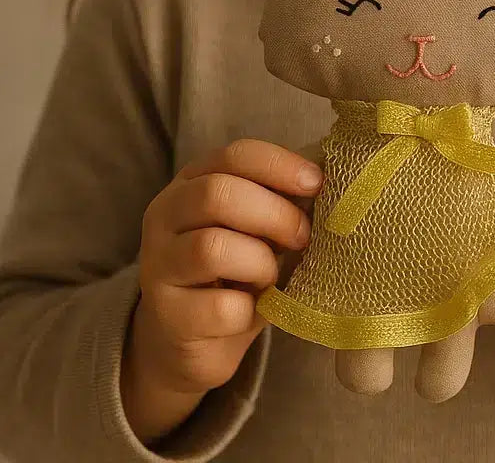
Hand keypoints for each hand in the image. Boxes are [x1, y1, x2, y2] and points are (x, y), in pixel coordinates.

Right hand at [122, 139, 322, 442]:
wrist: (196, 339)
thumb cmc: (240, 268)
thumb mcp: (259, 225)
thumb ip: (283, 199)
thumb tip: (336, 182)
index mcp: (192, 181)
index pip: (234, 155)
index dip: (281, 165)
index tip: (316, 184)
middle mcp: (164, 216)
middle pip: (217, 195)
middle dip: (276, 215)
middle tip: (303, 238)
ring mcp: (158, 266)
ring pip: (212, 248)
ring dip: (261, 263)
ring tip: (271, 277)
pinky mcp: (167, 316)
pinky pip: (219, 307)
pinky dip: (250, 311)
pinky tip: (252, 311)